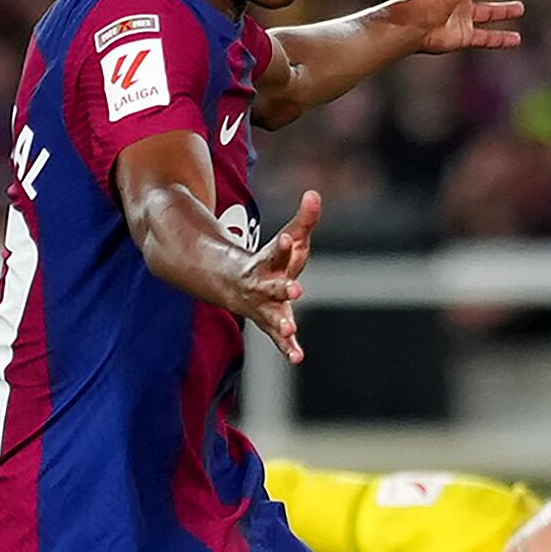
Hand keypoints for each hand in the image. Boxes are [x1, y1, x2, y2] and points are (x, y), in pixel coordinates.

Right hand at [228, 188, 319, 364]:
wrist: (236, 284)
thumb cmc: (272, 260)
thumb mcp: (290, 238)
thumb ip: (304, 219)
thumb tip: (314, 193)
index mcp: (269, 262)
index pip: (277, 252)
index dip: (284, 246)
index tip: (290, 238)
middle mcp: (263, 286)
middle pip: (272, 287)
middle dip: (283, 289)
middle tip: (297, 289)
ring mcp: (264, 307)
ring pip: (272, 316)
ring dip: (281, 323)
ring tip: (291, 330)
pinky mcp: (270, 324)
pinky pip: (278, 338)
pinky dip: (287, 348)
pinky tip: (298, 358)